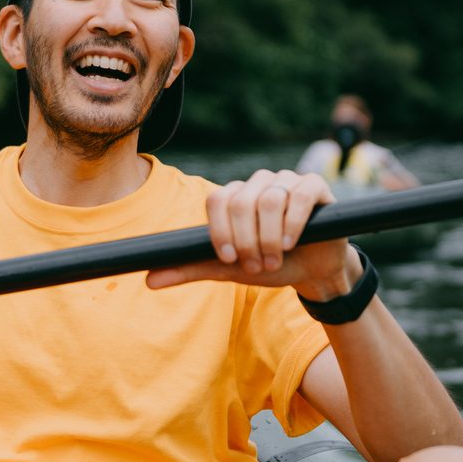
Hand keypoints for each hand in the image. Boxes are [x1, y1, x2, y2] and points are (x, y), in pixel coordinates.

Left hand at [145, 170, 357, 298]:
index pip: (217, 200)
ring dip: (270, 237)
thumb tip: (149, 280)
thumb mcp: (229, 269)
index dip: (220, 231)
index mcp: (235, 197)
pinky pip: (299, 195)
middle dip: (247, 240)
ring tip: (275, 259)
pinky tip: (292, 243)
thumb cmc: (270, 264)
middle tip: (257, 265)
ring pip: (269, 199)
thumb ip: (192, 268)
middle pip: (242, 201)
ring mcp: (286, 181)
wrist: (313, 271)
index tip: (229, 259)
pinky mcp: (313, 185)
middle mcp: (258, 183)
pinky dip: (293, 223)